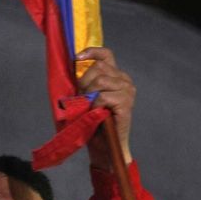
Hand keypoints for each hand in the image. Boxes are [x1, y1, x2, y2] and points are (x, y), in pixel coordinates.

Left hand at [76, 47, 135, 169]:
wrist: (104, 147)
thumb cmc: (93, 123)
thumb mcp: (87, 98)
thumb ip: (85, 82)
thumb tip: (73, 66)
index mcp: (116, 76)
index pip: (106, 55)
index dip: (91, 52)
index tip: (76, 58)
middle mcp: (124, 81)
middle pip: (99, 68)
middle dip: (84, 82)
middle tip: (81, 99)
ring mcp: (127, 91)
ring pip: (100, 80)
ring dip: (89, 94)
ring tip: (88, 107)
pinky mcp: (126, 103)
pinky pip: (103, 96)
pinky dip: (94, 105)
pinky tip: (95, 113)